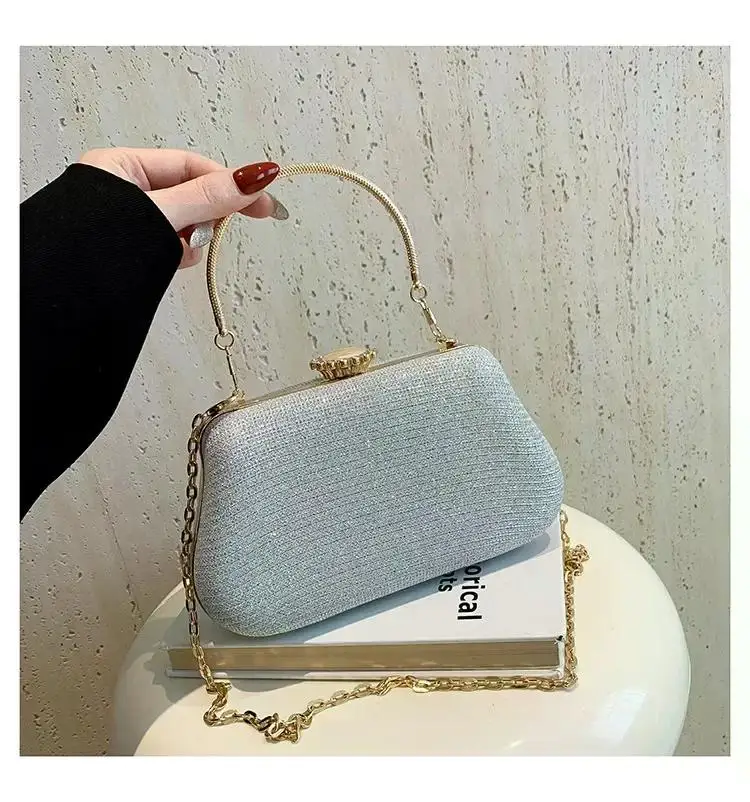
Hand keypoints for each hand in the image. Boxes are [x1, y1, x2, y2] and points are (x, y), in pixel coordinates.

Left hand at [78, 147, 283, 267]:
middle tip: (214, 231)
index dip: (228, 182)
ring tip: (176, 252)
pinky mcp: (135, 250)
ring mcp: (130, 223)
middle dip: (203, 217)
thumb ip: (207, 197)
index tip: (263, 200)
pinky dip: (177, 254)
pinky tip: (169, 263)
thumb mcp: (161, 215)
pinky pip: (170, 245)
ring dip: (189, 240)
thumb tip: (253, 178)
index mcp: (121, 167)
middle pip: (190, 194)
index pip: (191, 166)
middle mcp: (124, 192)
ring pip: (182, 224)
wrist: (66, 303)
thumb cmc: (92, 252)